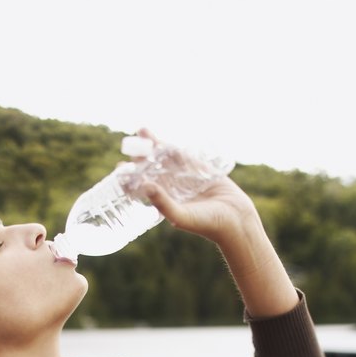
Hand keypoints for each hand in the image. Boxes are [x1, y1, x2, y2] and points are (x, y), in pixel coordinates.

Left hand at [129, 128, 260, 246]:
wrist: (235, 219)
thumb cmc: (207, 224)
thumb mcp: (181, 216)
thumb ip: (163, 203)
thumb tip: (145, 185)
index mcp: (164, 203)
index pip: (141, 189)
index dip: (129, 179)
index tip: (119, 170)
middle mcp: (172, 190)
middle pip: (150, 170)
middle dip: (139, 158)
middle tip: (129, 146)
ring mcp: (185, 178)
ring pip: (165, 159)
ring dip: (153, 146)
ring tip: (141, 132)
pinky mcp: (199, 169)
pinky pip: (182, 155)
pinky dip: (170, 146)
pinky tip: (160, 138)